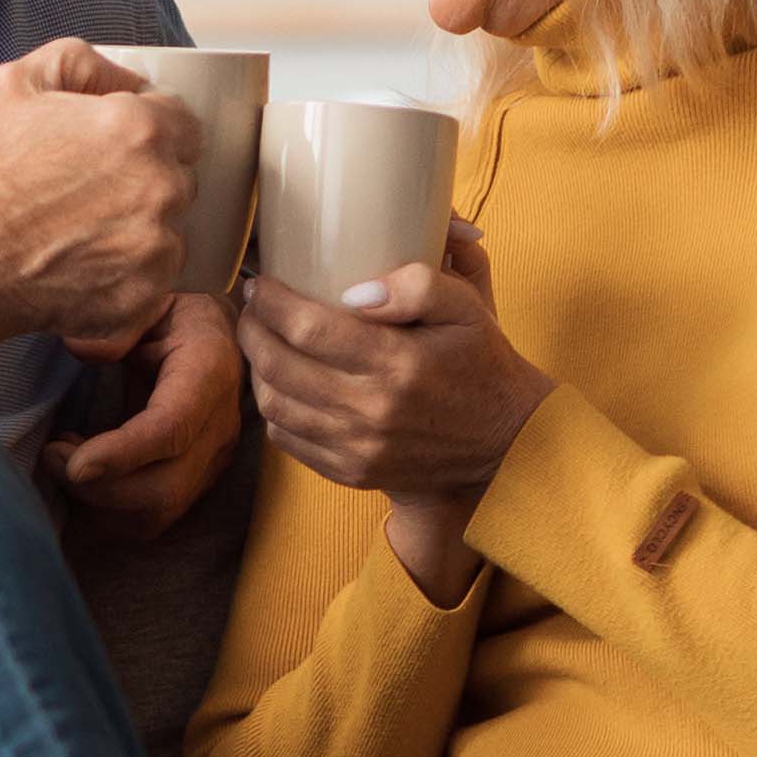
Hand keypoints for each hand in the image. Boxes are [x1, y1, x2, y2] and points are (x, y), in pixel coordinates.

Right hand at [0, 38, 191, 350]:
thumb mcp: (15, 83)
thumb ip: (81, 63)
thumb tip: (125, 80)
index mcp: (140, 130)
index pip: (184, 124)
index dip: (149, 133)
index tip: (117, 149)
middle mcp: (161, 187)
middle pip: (179, 178)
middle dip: (144, 181)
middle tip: (90, 193)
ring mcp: (157, 247)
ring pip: (169, 230)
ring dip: (140, 230)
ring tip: (83, 233)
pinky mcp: (145, 296)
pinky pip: (157, 281)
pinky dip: (129, 276)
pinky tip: (85, 267)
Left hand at [50, 287, 244, 539]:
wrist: (215, 334)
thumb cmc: (171, 314)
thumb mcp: (147, 301)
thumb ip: (117, 324)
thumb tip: (79, 348)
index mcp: (208, 371)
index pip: (171, 428)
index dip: (122, 454)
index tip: (73, 464)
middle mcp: (218, 426)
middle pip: (164, 488)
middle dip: (98, 489)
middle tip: (51, 456)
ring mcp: (212, 460)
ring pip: (158, 514)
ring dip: (98, 505)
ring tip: (62, 462)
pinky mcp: (197, 480)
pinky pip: (152, 517)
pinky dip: (107, 509)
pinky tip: (83, 472)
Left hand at [243, 220, 548, 580]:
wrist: (505, 443)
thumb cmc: (480, 364)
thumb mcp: (467, 309)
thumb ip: (419, 284)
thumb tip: (355, 290)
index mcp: (399, 363)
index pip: (308, 328)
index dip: (272, 301)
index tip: (262, 283)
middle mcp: (372, 411)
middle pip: (279, 366)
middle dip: (252, 329)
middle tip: (251, 306)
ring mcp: (358, 448)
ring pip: (274, 406)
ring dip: (256, 368)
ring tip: (260, 340)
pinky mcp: (352, 473)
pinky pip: (288, 440)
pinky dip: (273, 409)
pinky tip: (279, 382)